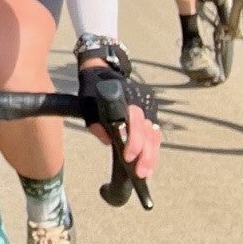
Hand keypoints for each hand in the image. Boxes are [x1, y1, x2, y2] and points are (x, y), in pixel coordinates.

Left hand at [78, 50, 160, 179]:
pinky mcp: (150, 112)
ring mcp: (148, 107)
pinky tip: (149, 162)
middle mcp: (141, 103)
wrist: (101, 71)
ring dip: (152, 155)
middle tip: (140, 173)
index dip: (134, 142)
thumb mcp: (87, 105)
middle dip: (145, 155)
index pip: (135, 122)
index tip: (127, 157)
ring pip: (154, 134)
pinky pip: (155, 132)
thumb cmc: (92, 90)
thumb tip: (108, 141)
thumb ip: (95, 123)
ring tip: (146, 172)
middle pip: (148, 132)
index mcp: (126, 100)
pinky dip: (153, 148)